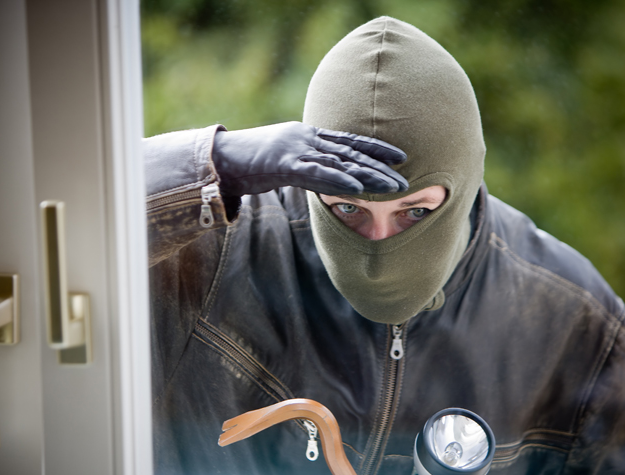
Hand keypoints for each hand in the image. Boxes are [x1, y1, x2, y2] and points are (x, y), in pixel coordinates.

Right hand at [212, 121, 407, 196]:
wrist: (218, 157)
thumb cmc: (249, 162)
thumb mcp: (283, 161)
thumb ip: (305, 167)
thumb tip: (324, 179)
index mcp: (308, 135)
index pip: (348, 141)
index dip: (376, 148)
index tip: (401, 158)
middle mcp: (307, 137)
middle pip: (351, 152)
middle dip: (380, 167)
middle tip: (406, 180)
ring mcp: (296, 148)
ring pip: (340, 161)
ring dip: (369, 176)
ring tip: (393, 187)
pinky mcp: (283, 163)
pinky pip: (316, 172)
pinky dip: (338, 179)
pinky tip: (358, 187)